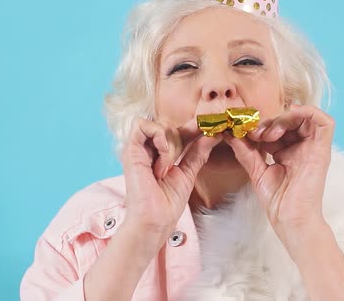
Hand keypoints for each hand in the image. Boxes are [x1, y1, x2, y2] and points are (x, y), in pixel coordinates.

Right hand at [121, 117, 222, 249]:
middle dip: (181, 137)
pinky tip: (163, 159)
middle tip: (180, 160)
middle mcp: (147, 149)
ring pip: (157, 124)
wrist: (156, 220)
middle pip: (168, 125)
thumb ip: (198, 152)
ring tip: (168, 165)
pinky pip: (142, 126)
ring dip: (169, 142)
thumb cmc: (167, 202)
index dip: (192, 127)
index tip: (209, 126)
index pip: (176, 130)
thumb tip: (213, 134)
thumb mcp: (188, 172)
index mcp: (158, 153)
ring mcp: (138, 149)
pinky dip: (158, 137)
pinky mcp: (130, 150)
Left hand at [223, 104, 334, 243]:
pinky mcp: (322, 150)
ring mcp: (313, 148)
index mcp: (288, 152)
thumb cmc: (277, 200)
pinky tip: (288, 119)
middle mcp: (302, 147)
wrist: (288, 218)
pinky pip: (325, 122)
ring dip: (284, 118)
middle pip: (291, 119)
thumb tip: (231, 133)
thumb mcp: (256, 170)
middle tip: (255, 134)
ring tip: (269, 134)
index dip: (262, 125)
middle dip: (271, 121)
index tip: (245, 134)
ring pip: (305, 116)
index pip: (278, 127)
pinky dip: (307, 112)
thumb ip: (245, 151)